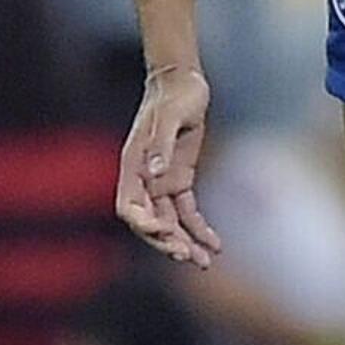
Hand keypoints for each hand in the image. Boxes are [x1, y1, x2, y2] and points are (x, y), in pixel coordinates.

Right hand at [117, 64, 221, 266]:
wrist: (184, 82)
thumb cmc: (175, 96)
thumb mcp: (169, 117)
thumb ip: (160, 146)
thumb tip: (153, 174)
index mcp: (133, 165)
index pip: (129, 207)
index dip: (143, 225)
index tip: (165, 233)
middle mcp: (144, 178)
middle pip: (150, 222)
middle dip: (167, 242)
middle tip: (189, 257)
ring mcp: (162, 181)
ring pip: (171, 222)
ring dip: (186, 243)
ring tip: (205, 262)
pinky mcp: (180, 179)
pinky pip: (187, 211)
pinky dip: (200, 228)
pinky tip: (216, 244)